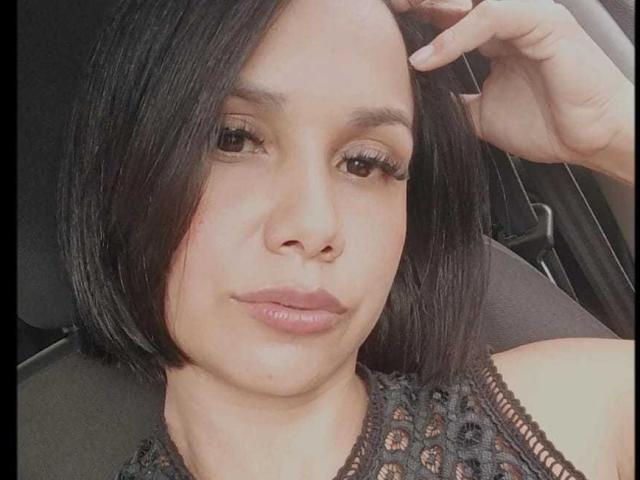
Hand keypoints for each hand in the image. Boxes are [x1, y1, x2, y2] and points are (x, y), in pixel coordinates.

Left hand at [391, 0, 633, 183]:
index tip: (379, 28)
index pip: (447, 17)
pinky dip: (456, 36)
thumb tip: (421, 104)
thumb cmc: (548, 124)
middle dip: (415, 4)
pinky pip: (492, 17)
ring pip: (470, 0)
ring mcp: (527, 16)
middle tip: (379, 11)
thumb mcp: (481, 115)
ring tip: (393, 20)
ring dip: (430, 8)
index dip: (413, 19)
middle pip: (454, 1)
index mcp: (495, 36)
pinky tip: (428, 58)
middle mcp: (508, 20)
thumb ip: (453, 100)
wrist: (590, 139)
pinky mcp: (544, 22)